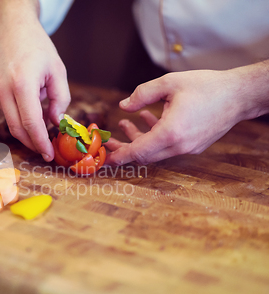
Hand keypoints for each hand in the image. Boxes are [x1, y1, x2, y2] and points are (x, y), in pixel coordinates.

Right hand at [0, 0, 70, 161]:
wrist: (10, 28)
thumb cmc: (37, 46)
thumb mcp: (57, 70)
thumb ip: (60, 99)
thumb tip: (56, 122)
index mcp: (22, 84)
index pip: (31, 124)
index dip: (41, 143)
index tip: (49, 155)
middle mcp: (3, 90)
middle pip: (18, 130)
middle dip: (33, 143)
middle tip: (47, 150)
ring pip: (11, 123)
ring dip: (27, 131)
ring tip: (43, 129)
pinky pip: (7, 112)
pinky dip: (20, 117)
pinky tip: (30, 109)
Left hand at [105, 66, 268, 165]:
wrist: (240, 95)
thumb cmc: (207, 86)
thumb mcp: (169, 83)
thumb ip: (142, 94)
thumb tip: (123, 105)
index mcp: (171, 132)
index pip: (138, 152)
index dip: (119, 155)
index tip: (105, 157)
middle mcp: (179, 145)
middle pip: (144, 155)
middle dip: (125, 148)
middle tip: (109, 140)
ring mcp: (188, 148)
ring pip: (155, 151)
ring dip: (139, 139)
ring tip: (126, 123)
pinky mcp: (194, 145)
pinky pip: (167, 146)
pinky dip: (154, 136)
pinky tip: (147, 118)